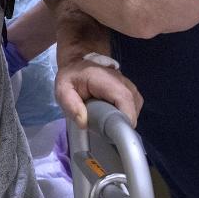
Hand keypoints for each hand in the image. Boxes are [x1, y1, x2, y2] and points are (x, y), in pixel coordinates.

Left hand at [48, 0, 142, 127]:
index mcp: (106, 79)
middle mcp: (123, 82)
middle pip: (133, 108)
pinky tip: (112, 118)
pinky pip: (134, 108)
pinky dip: (125, 116)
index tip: (113, 133)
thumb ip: (71, 104)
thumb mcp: (63, 89)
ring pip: (135, 110)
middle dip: (121, 123)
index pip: (124, 99)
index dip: (123, 118)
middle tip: (105, 130)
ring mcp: (130, 86)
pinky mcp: (132, 92)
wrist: (79, 64)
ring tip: (107, 123)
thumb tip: (84, 122)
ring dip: (123, 120)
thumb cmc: (71, 77)